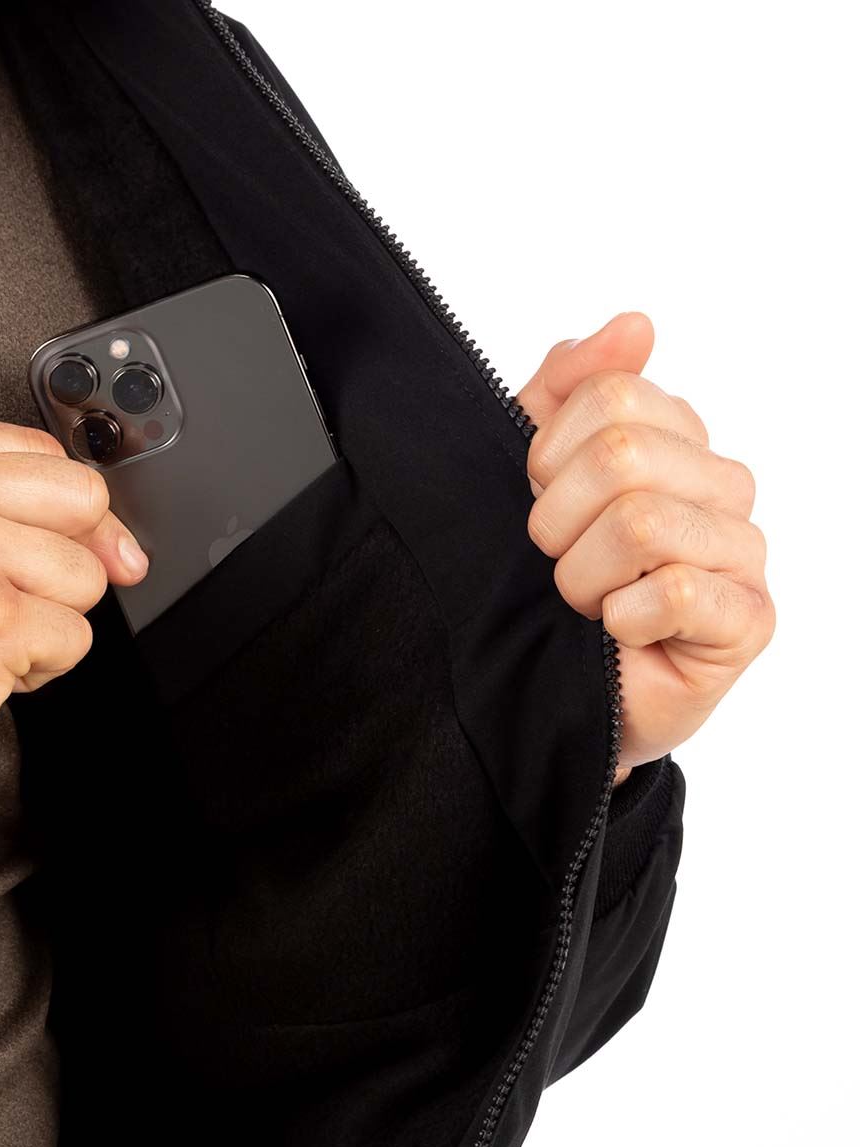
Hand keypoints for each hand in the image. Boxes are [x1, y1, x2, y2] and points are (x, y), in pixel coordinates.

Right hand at [0, 404, 148, 825]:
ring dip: (49, 618)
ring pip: (86, 575)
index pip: (43, 452)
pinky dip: (38, 668)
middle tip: (13, 591)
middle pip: (83, 501)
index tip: (37, 545)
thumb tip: (117, 540)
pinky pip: (74, 639)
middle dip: (67, 556)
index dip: (56, 512)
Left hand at [519, 313, 774, 784]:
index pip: (610, 393)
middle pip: (623, 453)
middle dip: (557, 519)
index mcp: (674, 439)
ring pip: (642, 522)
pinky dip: (623, 617)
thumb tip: (636, 325)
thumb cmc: (549, 576)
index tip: (537, 497)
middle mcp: (719, 485)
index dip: (548, 454)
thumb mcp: (534, 470)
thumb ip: (568, 388)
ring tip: (583, 602)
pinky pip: (680, 592)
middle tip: (554, 560)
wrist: (555, 685)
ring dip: (582, 575)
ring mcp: (742, 551)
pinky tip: (620, 631)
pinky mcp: (749, 619)